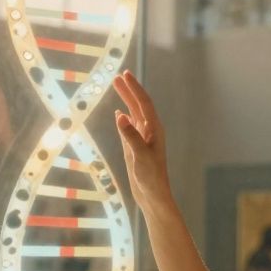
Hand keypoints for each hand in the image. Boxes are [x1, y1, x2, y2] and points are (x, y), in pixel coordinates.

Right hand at [112, 70, 172, 211]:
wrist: (153, 196)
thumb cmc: (151, 177)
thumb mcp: (139, 156)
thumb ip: (130, 136)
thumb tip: (120, 115)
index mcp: (155, 130)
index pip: (143, 103)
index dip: (134, 88)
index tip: (125, 74)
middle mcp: (150, 131)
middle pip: (139, 105)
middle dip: (129, 90)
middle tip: (118, 76)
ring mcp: (143, 139)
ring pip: (133, 114)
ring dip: (126, 100)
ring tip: (116, 86)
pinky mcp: (135, 148)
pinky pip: (129, 127)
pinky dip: (124, 117)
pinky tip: (119, 112)